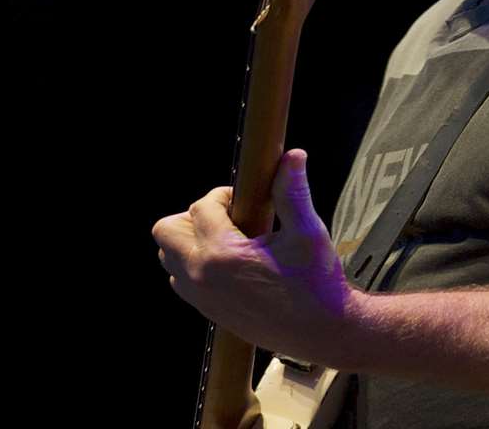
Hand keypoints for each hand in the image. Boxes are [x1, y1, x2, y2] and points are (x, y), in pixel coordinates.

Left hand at [153, 149, 356, 364]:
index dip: (221, 195)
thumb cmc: (317, 282)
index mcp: (222, 254)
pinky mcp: (208, 311)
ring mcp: (201, 297)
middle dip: (192, 216)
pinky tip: (229, 262)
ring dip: (190, 241)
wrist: (322, 331)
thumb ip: (292, 192)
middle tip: (227, 217)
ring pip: (168, 257)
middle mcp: (202, 276)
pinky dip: (194, 264)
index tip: (244, 199)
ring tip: (227, 238)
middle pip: (166, 232)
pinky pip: (181, 280)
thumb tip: (292, 156)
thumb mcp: (307, 232)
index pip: (200, 207)